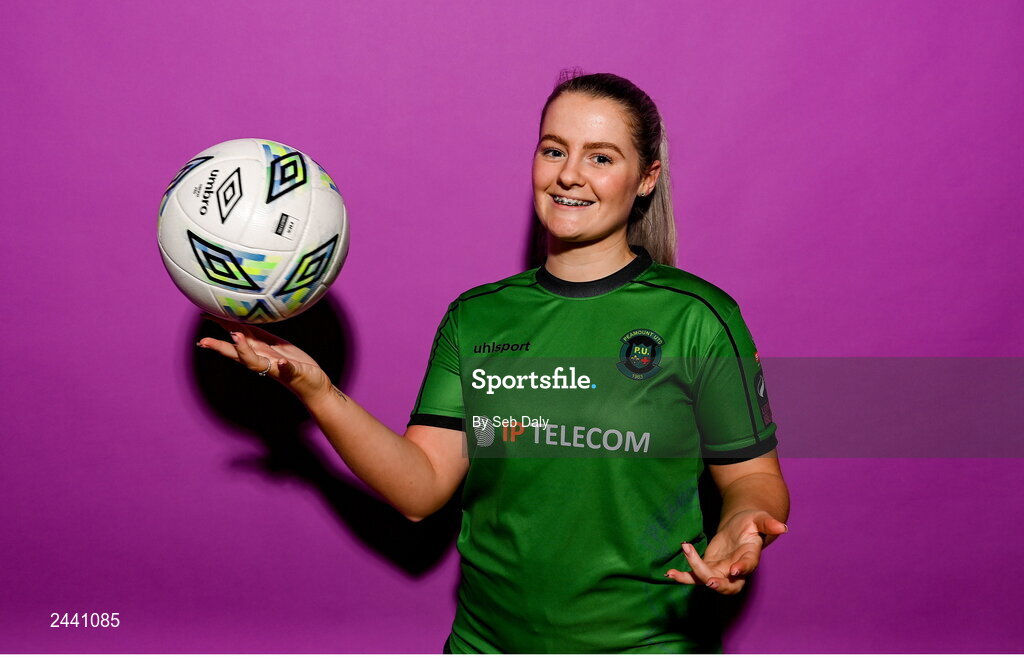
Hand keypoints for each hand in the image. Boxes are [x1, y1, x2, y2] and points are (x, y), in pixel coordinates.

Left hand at [196, 312, 333, 403]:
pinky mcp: (274, 348)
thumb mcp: (300, 375)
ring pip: (244, 339)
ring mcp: (266, 353)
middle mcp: (262, 360)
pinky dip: (247, 326)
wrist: (315, 386)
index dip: (241, 347)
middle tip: (202, 336)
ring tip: (212, 319)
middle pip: (236, 350)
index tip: (235, 335)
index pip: (249, 358)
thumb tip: (282, 363)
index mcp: (267, 367)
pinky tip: (237, 317)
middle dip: (219, 343)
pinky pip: (258, 334)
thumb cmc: (308, 383)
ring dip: (227, 330)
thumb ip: (289, 369)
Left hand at [664, 511, 787, 594]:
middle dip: (718, 585)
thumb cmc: (752, 521)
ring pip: (708, 581)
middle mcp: (736, 569)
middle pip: (729, 585)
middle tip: (707, 580)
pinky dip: (683, 576)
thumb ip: (768, 523)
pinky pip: (695, 576)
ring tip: (674, 573)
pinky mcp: (709, 567)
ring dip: (692, 578)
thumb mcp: (759, 518)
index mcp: (750, 555)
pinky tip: (669, 573)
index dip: (742, 569)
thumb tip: (783, 527)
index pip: (748, 565)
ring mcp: (722, 571)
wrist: (741, 526)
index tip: (734, 570)